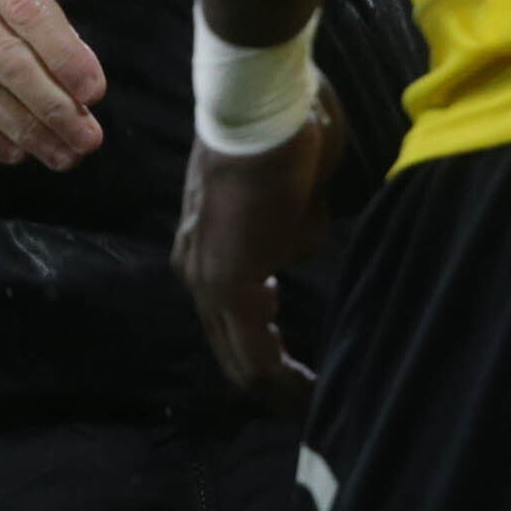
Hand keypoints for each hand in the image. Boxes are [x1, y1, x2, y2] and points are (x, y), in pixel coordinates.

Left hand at [174, 84, 345, 415]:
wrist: (265, 103)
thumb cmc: (286, 130)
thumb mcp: (297, 194)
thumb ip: (292, 229)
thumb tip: (293, 246)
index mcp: (208, 244)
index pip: (232, 316)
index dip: (268, 350)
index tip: (305, 376)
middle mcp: (197, 267)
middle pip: (231, 348)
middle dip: (271, 383)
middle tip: (310, 407)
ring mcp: (208, 276)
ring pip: (241, 355)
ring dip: (278, 385)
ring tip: (313, 406)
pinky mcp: (229, 282)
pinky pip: (255, 350)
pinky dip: (282, 378)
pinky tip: (310, 394)